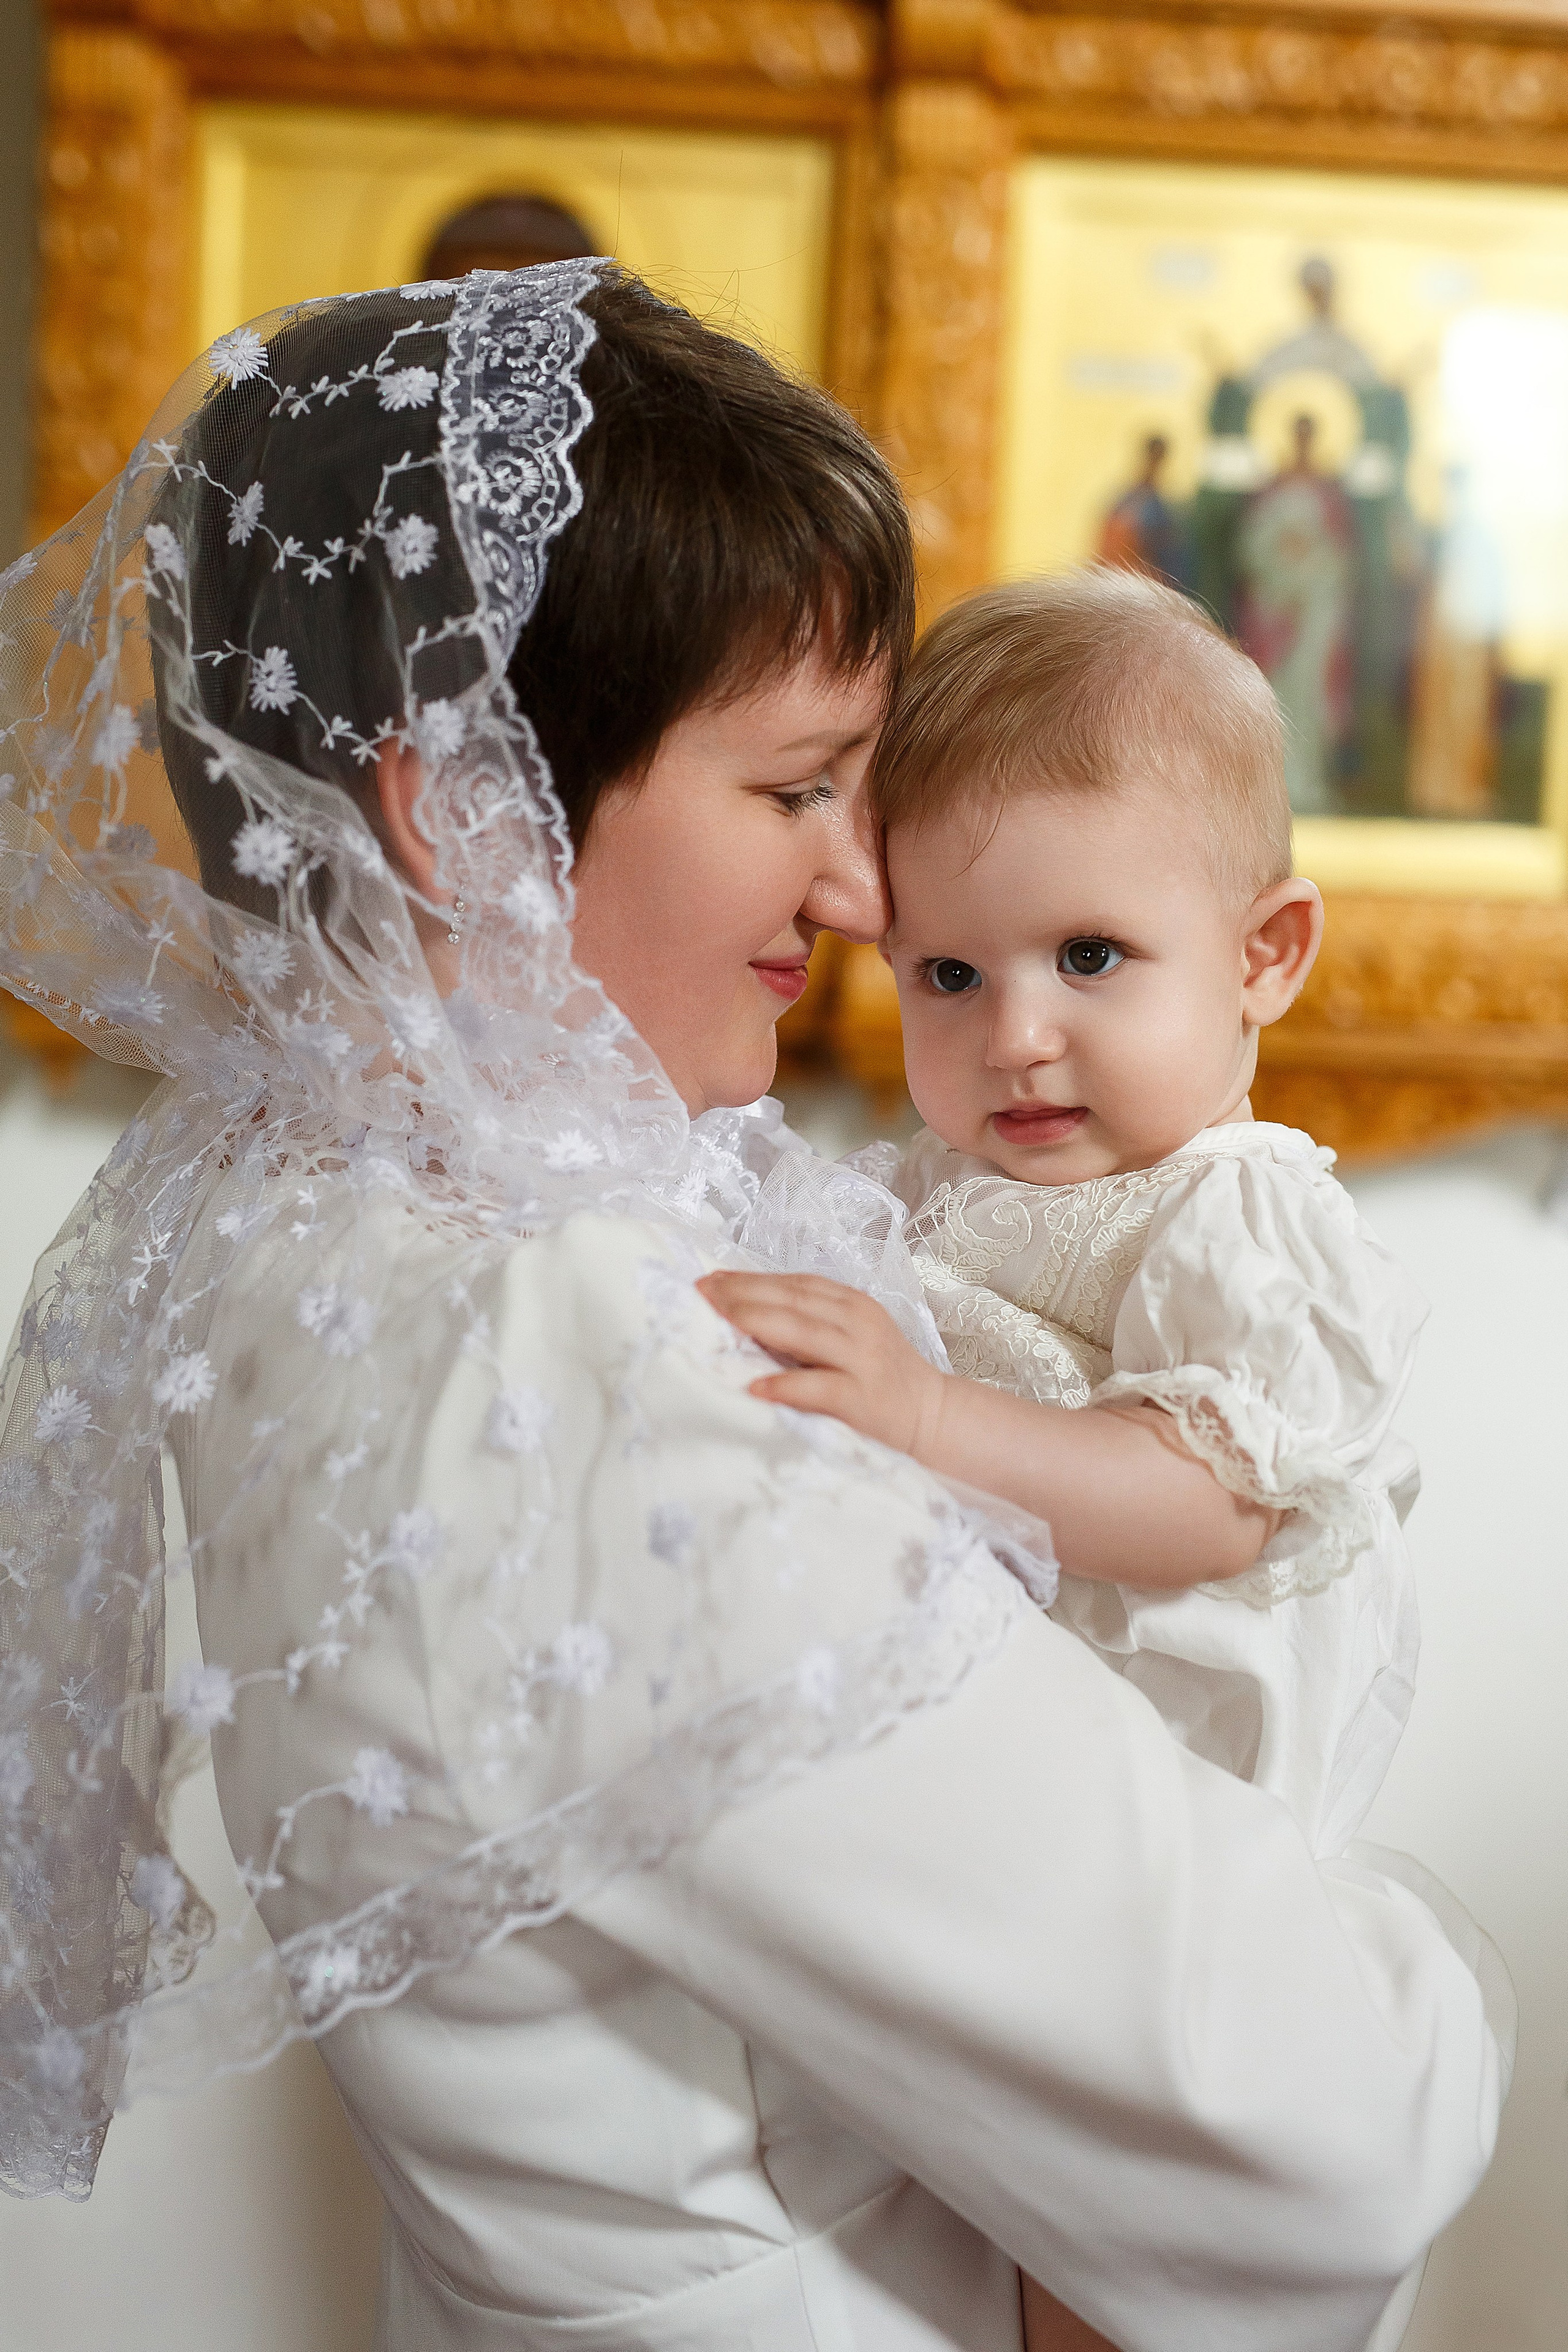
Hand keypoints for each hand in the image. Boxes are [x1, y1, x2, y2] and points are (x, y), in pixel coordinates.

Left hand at [696, 1271, 946, 1461]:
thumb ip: (808, 1323)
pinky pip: (819, 1388)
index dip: (750, 1278)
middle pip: (793, 1300)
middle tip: (700, 1293)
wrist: (933, 1417)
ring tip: (717, 1321)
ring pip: (804, 1332)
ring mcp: (862, 1360)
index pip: (794, 1283)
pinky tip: (754, 1387)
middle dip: (743, 1294)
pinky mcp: (864, 1399)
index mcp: (852, 1304)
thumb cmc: (880, 1378)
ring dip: (757, 1323)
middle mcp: (858, 1324)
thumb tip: (742, 1315)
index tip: (709, 1279)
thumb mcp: (849, 1338)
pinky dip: (786, 1385)